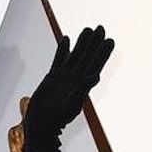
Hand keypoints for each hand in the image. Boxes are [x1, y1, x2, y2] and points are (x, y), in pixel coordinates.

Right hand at [24, 25, 114, 141]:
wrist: (41, 124)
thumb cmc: (56, 119)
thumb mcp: (72, 104)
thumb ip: (83, 89)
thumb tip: (96, 76)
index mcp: (82, 85)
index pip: (95, 65)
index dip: (103, 53)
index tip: (110, 40)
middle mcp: (75, 79)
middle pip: (87, 57)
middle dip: (94, 43)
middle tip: (101, 28)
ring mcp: (64, 77)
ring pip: (74, 56)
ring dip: (81, 43)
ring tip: (88, 29)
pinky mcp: (52, 77)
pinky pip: (59, 60)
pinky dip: (63, 50)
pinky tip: (66, 39)